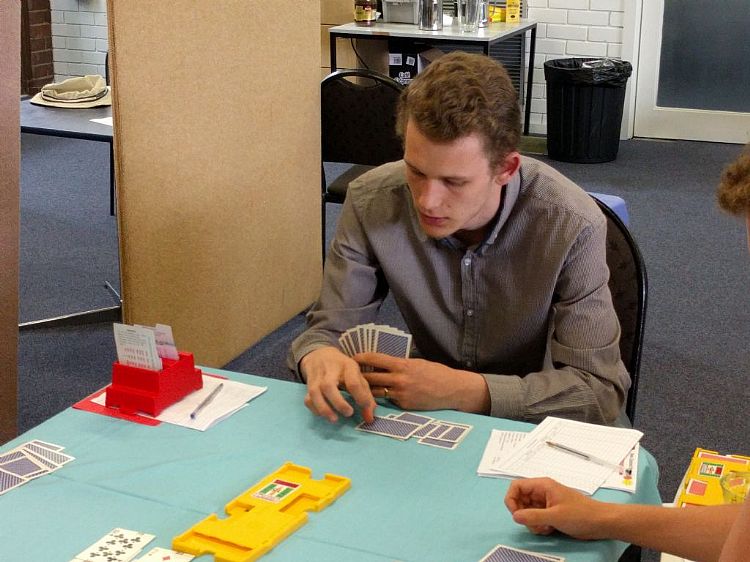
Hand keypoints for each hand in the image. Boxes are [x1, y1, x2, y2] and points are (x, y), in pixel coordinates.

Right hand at [300, 346, 375, 423]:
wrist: (321, 355)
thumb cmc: (344, 369)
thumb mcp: (358, 376)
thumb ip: (366, 397)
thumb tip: (369, 418)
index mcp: (347, 366)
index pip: (353, 382)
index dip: (360, 396)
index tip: (363, 407)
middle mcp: (330, 370)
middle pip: (328, 386)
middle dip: (338, 403)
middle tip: (349, 413)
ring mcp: (316, 377)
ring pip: (315, 392)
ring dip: (324, 408)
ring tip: (334, 419)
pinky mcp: (308, 384)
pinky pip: (308, 398)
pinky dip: (314, 409)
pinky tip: (324, 414)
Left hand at [355, 353, 489, 412]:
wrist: (452, 390)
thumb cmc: (436, 373)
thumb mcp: (417, 363)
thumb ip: (401, 364)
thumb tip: (385, 363)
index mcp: (403, 365)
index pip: (376, 358)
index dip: (362, 358)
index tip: (353, 357)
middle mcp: (399, 379)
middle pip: (371, 377)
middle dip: (358, 376)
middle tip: (348, 375)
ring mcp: (401, 394)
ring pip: (376, 391)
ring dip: (366, 389)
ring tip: (356, 388)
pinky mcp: (404, 405)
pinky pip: (389, 401)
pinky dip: (384, 398)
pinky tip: (376, 398)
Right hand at [504, 477, 608, 539]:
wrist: (601, 522)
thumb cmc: (580, 514)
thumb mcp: (555, 516)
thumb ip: (533, 516)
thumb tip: (514, 517)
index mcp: (542, 485)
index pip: (516, 486)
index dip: (511, 499)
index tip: (516, 514)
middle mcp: (542, 492)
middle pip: (520, 500)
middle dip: (523, 514)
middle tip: (533, 524)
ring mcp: (546, 503)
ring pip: (527, 511)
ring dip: (532, 522)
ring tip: (545, 527)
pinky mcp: (550, 513)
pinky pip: (536, 518)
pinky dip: (539, 526)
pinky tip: (549, 529)